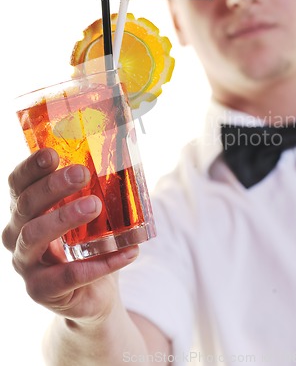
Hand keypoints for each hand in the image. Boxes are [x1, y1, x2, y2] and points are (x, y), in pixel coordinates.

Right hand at [2, 148, 138, 323]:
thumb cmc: (87, 244)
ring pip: (34, 235)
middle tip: (82, 174)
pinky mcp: (41, 290)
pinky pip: (68, 276)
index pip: (19, 184)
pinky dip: (100, 264)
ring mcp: (26, 264)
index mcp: (25, 210)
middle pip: (25, 204)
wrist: (93, 293)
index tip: (51, 154)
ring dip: (64, 217)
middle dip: (52, 186)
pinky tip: (128, 252)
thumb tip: (123, 159)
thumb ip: (95, 190)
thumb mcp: (87, 214)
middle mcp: (17, 234)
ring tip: (95, 205)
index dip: (31, 167)